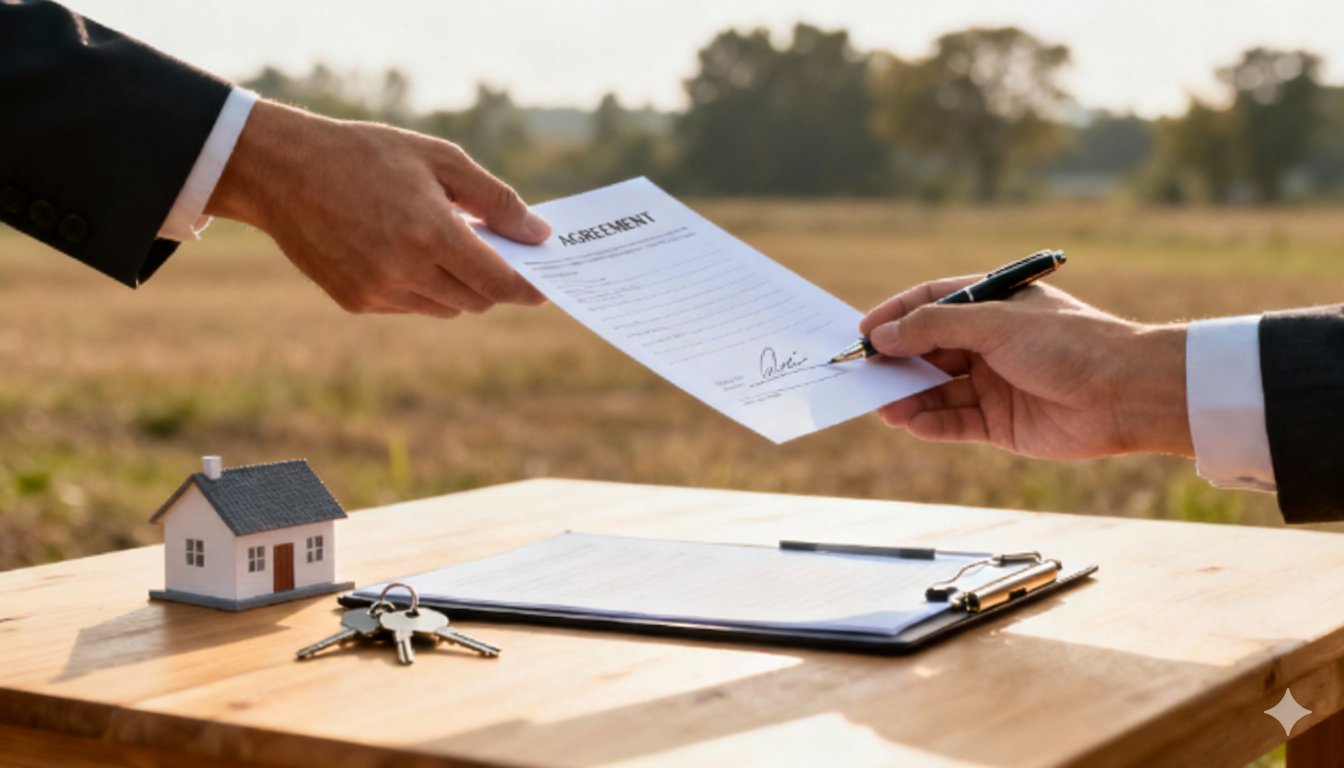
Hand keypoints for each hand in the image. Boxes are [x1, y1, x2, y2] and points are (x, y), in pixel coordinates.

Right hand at [206, 100, 549, 317]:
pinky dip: (422, 288)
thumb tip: (538, 234)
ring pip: (445, 307)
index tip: (543, 286)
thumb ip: (495, 200)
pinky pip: (410, 306)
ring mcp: (378, 291)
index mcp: (431, 233)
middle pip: (476, 300)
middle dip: (491, 281)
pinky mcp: (356, 302)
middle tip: (492, 252)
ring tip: (442, 244)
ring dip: (457, 285)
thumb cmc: (367, 155)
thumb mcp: (439, 159)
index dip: (527, 288)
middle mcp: (405, 271)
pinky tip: (404, 252)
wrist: (282, 170)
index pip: (498, 283)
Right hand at [860, 276, 1193, 459]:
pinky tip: (913, 424)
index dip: (895, 315)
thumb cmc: (1068, 343)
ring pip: (938, 390)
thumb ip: (934, 328)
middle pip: (928, 350)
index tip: (863, 333)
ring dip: (909, 398)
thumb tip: (883, 335)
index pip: (930, 303)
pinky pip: (956, 423)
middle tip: (863, 376)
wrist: (1125, 393)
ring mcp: (994, 383)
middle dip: (897, 363)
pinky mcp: (1001, 422)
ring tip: (884, 408)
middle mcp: (990, 343)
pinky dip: (933, 424)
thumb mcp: (994, 323)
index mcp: (992, 306)